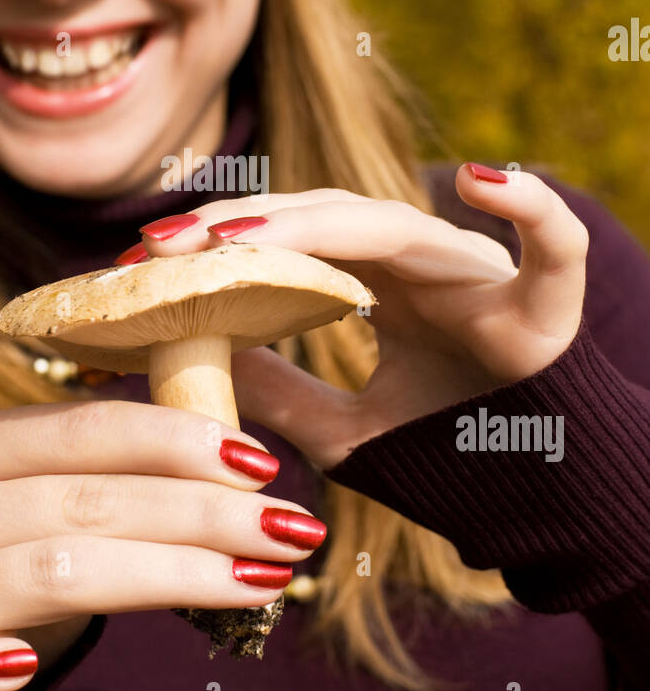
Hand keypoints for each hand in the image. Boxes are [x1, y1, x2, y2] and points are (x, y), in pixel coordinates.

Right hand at [0, 401, 322, 690]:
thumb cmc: (18, 550)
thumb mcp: (56, 496)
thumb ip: (122, 471)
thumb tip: (247, 466)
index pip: (85, 430)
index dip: (179, 442)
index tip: (263, 465)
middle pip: (85, 504)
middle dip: (203, 515)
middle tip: (289, 530)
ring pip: (52, 575)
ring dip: (170, 578)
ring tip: (259, 585)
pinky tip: (26, 669)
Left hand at [133, 166, 588, 470]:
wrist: (544, 509)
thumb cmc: (449, 463)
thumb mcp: (343, 433)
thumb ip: (279, 393)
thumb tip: (196, 357)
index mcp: (378, 284)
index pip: (289, 240)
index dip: (217, 243)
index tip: (139, 262)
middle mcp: (422, 264)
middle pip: (321, 218)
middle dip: (238, 227)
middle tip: (156, 246)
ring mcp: (480, 274)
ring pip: (392, 223)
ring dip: (310, 223)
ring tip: (234, 238)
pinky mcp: (547, 303)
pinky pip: (552, 241)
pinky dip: (529, 206)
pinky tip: (480, 181)